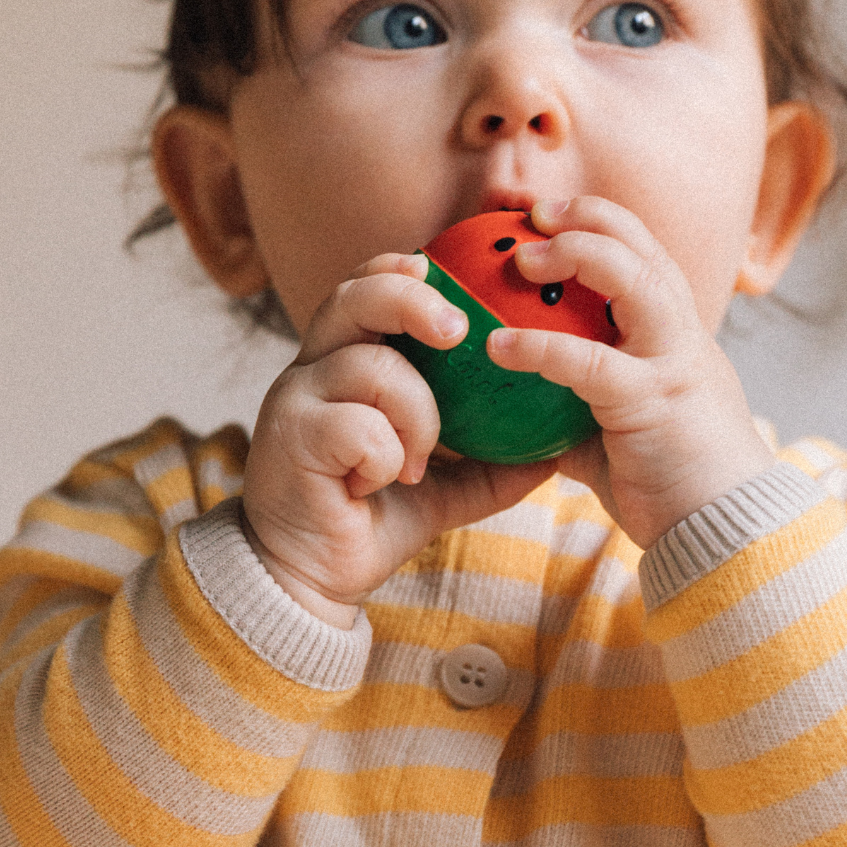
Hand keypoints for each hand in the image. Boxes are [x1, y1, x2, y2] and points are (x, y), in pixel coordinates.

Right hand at [240, 253, 555, 623]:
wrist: (309, 578)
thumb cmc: (372, 519)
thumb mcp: (445, 487)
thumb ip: (489, 463)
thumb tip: (555, 450)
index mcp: (342, 363)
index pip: (363, 288)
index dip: (396, 269)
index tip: (436, 269)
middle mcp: (311, 369)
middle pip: (355, 297)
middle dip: (411, 300)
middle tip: (456, 330)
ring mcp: (295, 400)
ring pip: (372, 366)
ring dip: (415, 416)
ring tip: (415, 463)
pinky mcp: (290, 438)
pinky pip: (358, 425)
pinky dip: (385, 456)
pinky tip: (375, 483)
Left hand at [486, 195, 774, 549]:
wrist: (727, 533)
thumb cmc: (672, 486)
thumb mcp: (620, 434)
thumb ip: (579, 411)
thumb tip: (519, 411)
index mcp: (677, 335)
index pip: (643, 255)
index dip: (597, 223)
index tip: (546, 218)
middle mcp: (681, 335)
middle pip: (642, 245)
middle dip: (587, 216)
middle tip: (531, 214)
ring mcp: (672, 362)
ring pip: (632, 278)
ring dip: (576, 253)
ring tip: (521, 258)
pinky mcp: (652, 400)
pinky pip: (588, 361)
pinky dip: (539, 347)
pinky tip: (496, 347)